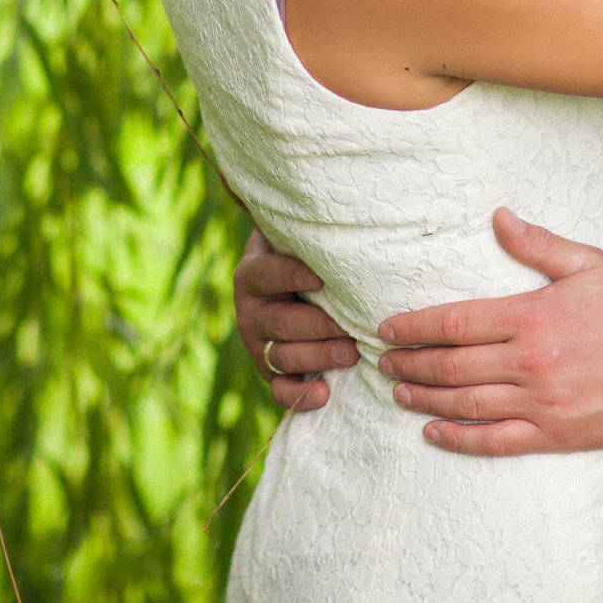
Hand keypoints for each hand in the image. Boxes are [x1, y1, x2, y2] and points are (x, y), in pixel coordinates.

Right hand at [234, 228, 358, 410]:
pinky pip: (279, 390)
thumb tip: (345, 207)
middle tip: (351, 328)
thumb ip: (308, 230)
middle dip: (318, 327)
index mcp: (252, 274)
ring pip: (283, 356)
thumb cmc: (305, 259)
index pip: (267, 274)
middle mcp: (250, 311)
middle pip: (280, 322)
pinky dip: (300, 395)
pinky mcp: (269, 373)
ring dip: (318, 357)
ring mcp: (258, 345)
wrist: (287, 289)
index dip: (292, 275)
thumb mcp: (295, 240)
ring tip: (352, 354)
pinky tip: (325, 393)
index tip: (322, 277)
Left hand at [377, 208, 602, 455]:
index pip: (456, 322)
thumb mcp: (589, 263)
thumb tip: (498, 217)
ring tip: (398, 392)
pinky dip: (459, 439)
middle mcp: (527, 362)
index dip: (416, 327)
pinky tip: (433, 434)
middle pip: (451, 366)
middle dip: (411, 364)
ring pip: (465, 404)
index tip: (389, 329)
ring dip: (425, 399)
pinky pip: (495, 441)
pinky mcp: (553, 435)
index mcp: (530, 316)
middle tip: (383, 362)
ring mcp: (538, 403)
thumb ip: (538, 243)